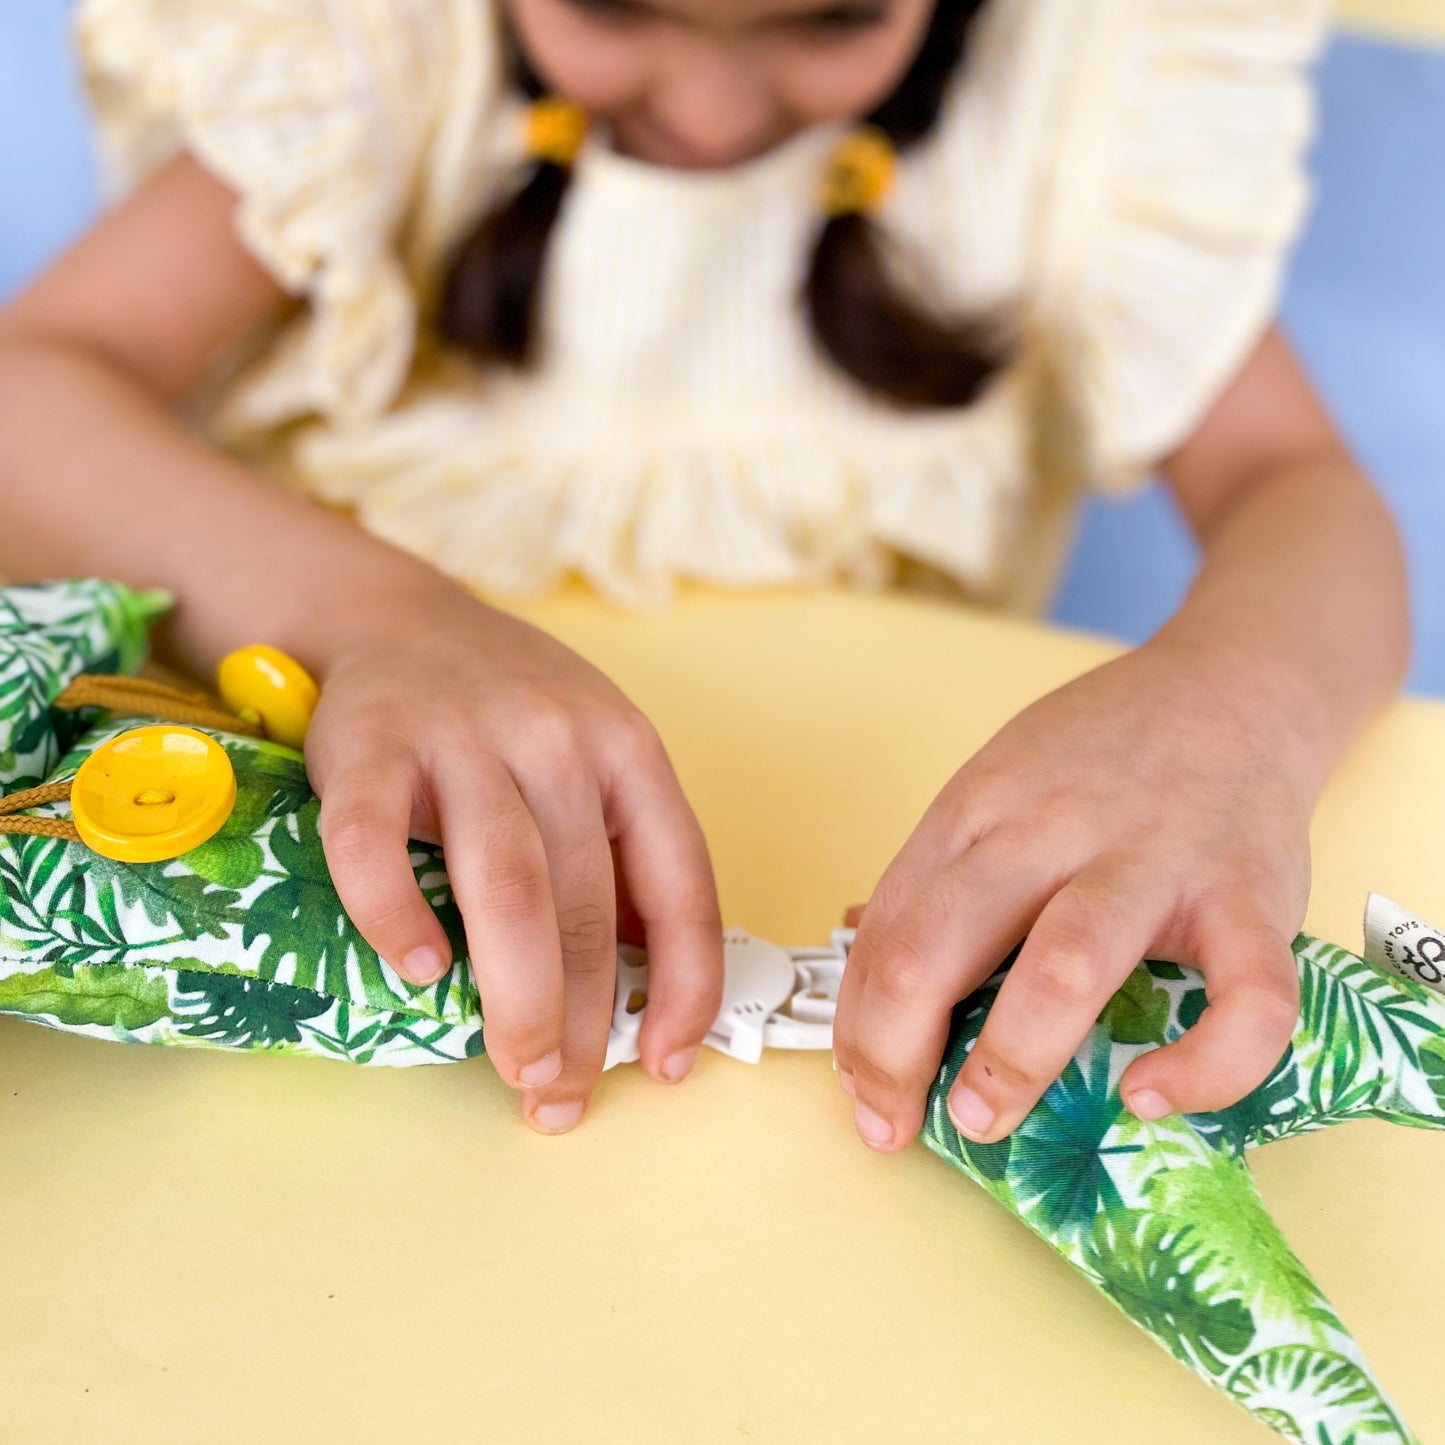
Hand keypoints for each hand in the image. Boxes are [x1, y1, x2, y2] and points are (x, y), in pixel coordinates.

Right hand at [301, 581, 723, 1132]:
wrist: (399, 618)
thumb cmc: (510, 711)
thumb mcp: (594, 758)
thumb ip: (621, 854)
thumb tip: (649, 987)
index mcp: (627, 750)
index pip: (680, 880)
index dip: (684, 981)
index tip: (666, 1059)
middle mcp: (555, 739)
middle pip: (585, 900)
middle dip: (584, 1017)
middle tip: (564, 1094)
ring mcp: (459, 738)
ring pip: (505, 883)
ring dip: (516, 994)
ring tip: (517, 1069)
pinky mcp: (366, 745)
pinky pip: (374, 844)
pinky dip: (393, 916)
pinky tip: (417, 973)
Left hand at [832, 640, 1317, 1150]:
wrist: (1234, 684)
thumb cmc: (1106, 752)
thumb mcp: (996, 784)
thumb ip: (939, 869)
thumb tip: (863, 948)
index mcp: (978, 811)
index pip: (886, 930)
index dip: (858, 1027)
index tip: (862, 1088)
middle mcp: (1051, 831)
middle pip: (936, 945)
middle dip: (894, 1051)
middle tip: (894, 1121)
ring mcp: (1153, 862)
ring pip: (1062, 963)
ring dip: (1009, 1058)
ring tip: (983, 1117)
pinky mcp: (1252, 896)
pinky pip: (1242, 1001)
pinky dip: (1202, 1066)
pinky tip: (1154, 1096)